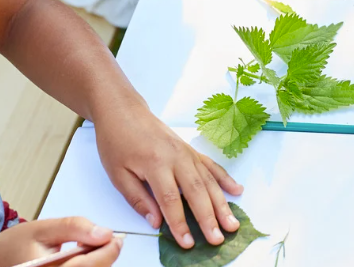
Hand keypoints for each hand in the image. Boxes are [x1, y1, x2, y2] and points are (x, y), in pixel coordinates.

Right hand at [0, 218, 122, 265]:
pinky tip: (81, 260)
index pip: (89, 266)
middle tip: (107, 241)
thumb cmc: (14, 245)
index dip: (109, 252)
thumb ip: (76, 228)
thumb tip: (105, 233)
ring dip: (95, 264)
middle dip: (104, 258)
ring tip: (89, 249)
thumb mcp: (44, 228)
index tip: (117, 238)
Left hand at [93, 102, 242, 247]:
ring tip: (232, 223)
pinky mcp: (190, 149)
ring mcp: (186, 152)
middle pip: (196, 191)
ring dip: (221, 203)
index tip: (187, 243)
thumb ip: (138, 199)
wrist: (123, 111)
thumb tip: (156, 222)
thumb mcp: (117, 174)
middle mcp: (176, 157)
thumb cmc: (116, 142)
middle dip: (209, 217)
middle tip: (218, 239)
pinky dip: (225, 178)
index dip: (180, 223)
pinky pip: (211, 165)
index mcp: (155, 164)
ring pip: (208, 180)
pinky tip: (237, 191)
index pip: (171, 199)